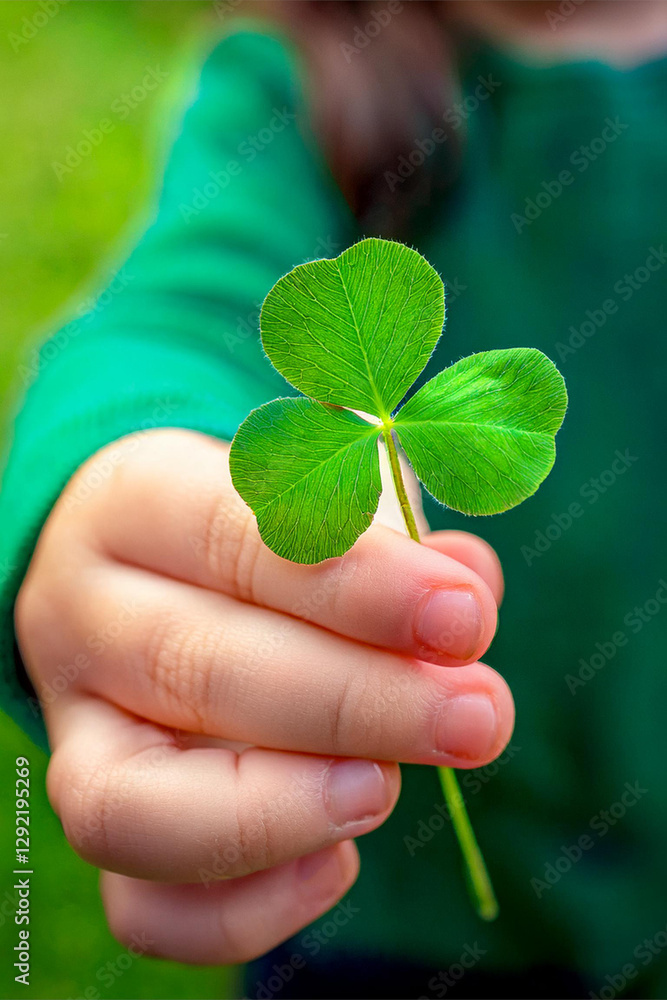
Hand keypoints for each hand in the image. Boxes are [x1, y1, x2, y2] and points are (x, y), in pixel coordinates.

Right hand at [15, 429, 512, 963]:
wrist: (153, 573)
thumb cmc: (259, 530)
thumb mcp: (317, 499)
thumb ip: (395, 538)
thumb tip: (467, 590)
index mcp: (134, 500)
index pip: (227, 533)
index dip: (353, 582)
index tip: (462, 617)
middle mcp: (82, 614)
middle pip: (191, 668)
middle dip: (352, 704)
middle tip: (475, 716)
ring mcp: (74, 728)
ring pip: (128, 806)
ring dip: (281, 812)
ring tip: (386, 790)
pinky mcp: (98, 819)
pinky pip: (140, 906)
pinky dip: (245, 909)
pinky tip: (337, 859)